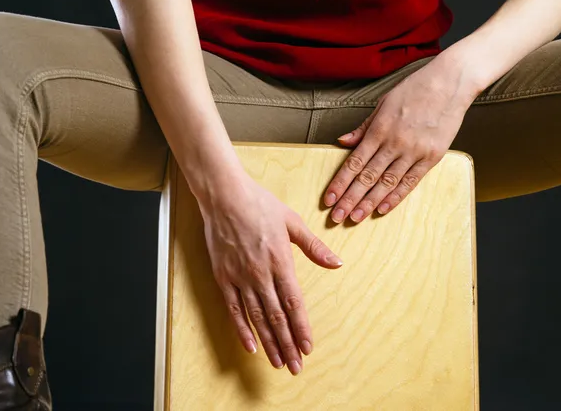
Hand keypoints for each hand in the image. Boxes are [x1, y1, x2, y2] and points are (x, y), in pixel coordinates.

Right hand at [200, 173, 342, 374]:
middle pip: (276, 317)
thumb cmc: (259, 204)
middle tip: (296, 366)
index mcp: (280, 261)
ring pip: (256, 317)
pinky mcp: (223, 277)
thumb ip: (314, 247)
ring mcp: (240, 277)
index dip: (301, 327)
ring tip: (278, 362)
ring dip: (268, 342)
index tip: (308, 347)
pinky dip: (241, 329)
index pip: (294, 303)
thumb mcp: (292, 222)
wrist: (224, 195)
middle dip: (288, 344)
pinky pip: (233, 309)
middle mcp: (260, 274)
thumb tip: (337, 263)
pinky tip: (249, 346)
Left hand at [324, 54, 479, 221]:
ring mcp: (414, 151)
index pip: (354, 162)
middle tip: (336, 217)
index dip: (340, 183)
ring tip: (355, 218)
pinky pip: (411, 181)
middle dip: (350, 199)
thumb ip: (363, 127)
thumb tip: (342, 142)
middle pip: (367, 177)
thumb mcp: (383, 103)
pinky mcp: (432, 157)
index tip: (329, 199)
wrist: (450, 83)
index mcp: (379, 129)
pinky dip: (396, 197)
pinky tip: (382, 209)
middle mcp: (394, 143)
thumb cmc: (414, 89)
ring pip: (387, 183)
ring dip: (369, 203)